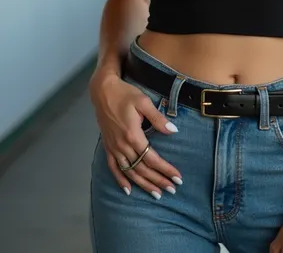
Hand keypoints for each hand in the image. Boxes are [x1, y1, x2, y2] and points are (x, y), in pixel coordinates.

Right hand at [89, 69, 182, 197]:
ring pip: (130, 172)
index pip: (152, 159)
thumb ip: (158, 119)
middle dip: (158, 181)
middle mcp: (122, 145)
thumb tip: (173, 131)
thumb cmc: (125, 94)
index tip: (178, 178)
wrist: (103, 91)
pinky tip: (128, 190)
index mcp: (133, 135)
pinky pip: (114, 167)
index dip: (166, 170)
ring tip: (156, 193)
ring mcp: (114, 147)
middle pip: (142, 169)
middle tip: (173, 190)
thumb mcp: (144, 102)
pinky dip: (121, 180)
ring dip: (143, 184)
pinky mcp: (108, 146)